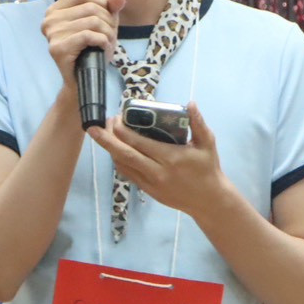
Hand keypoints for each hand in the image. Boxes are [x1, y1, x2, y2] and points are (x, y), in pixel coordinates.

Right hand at [40, 0, 126, 94]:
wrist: (83, 80)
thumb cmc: (91, 49)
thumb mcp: (103, 24)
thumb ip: (110, 7)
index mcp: (55, 10)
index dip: (101, 1)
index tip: (108, 16)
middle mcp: (50, 20)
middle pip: (90, 7)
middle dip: (108, 21)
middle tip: (110, 35)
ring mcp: (52, 34)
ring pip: (92, 21)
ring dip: (108, 33)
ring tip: (107, 43)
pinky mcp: (58, 48)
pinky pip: (89, 36)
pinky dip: (102, 41)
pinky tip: (103, 48)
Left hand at [88, 102, 227, 218]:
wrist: (208, 200)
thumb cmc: (208, 169)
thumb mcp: (207, 144)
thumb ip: (198, 123)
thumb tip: (190, 103)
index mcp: (169, 158)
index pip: (138, 143)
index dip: (122, 130)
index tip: (115, 118)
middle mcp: (156, 172)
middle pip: (124, 155)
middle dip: (106, 139)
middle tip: (95, 127)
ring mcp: (150, 184)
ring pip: (122, 165)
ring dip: (110, 150)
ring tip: (104, 134)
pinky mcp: (148, 190)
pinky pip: (127, 174)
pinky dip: (118, 161)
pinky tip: (116, 150)